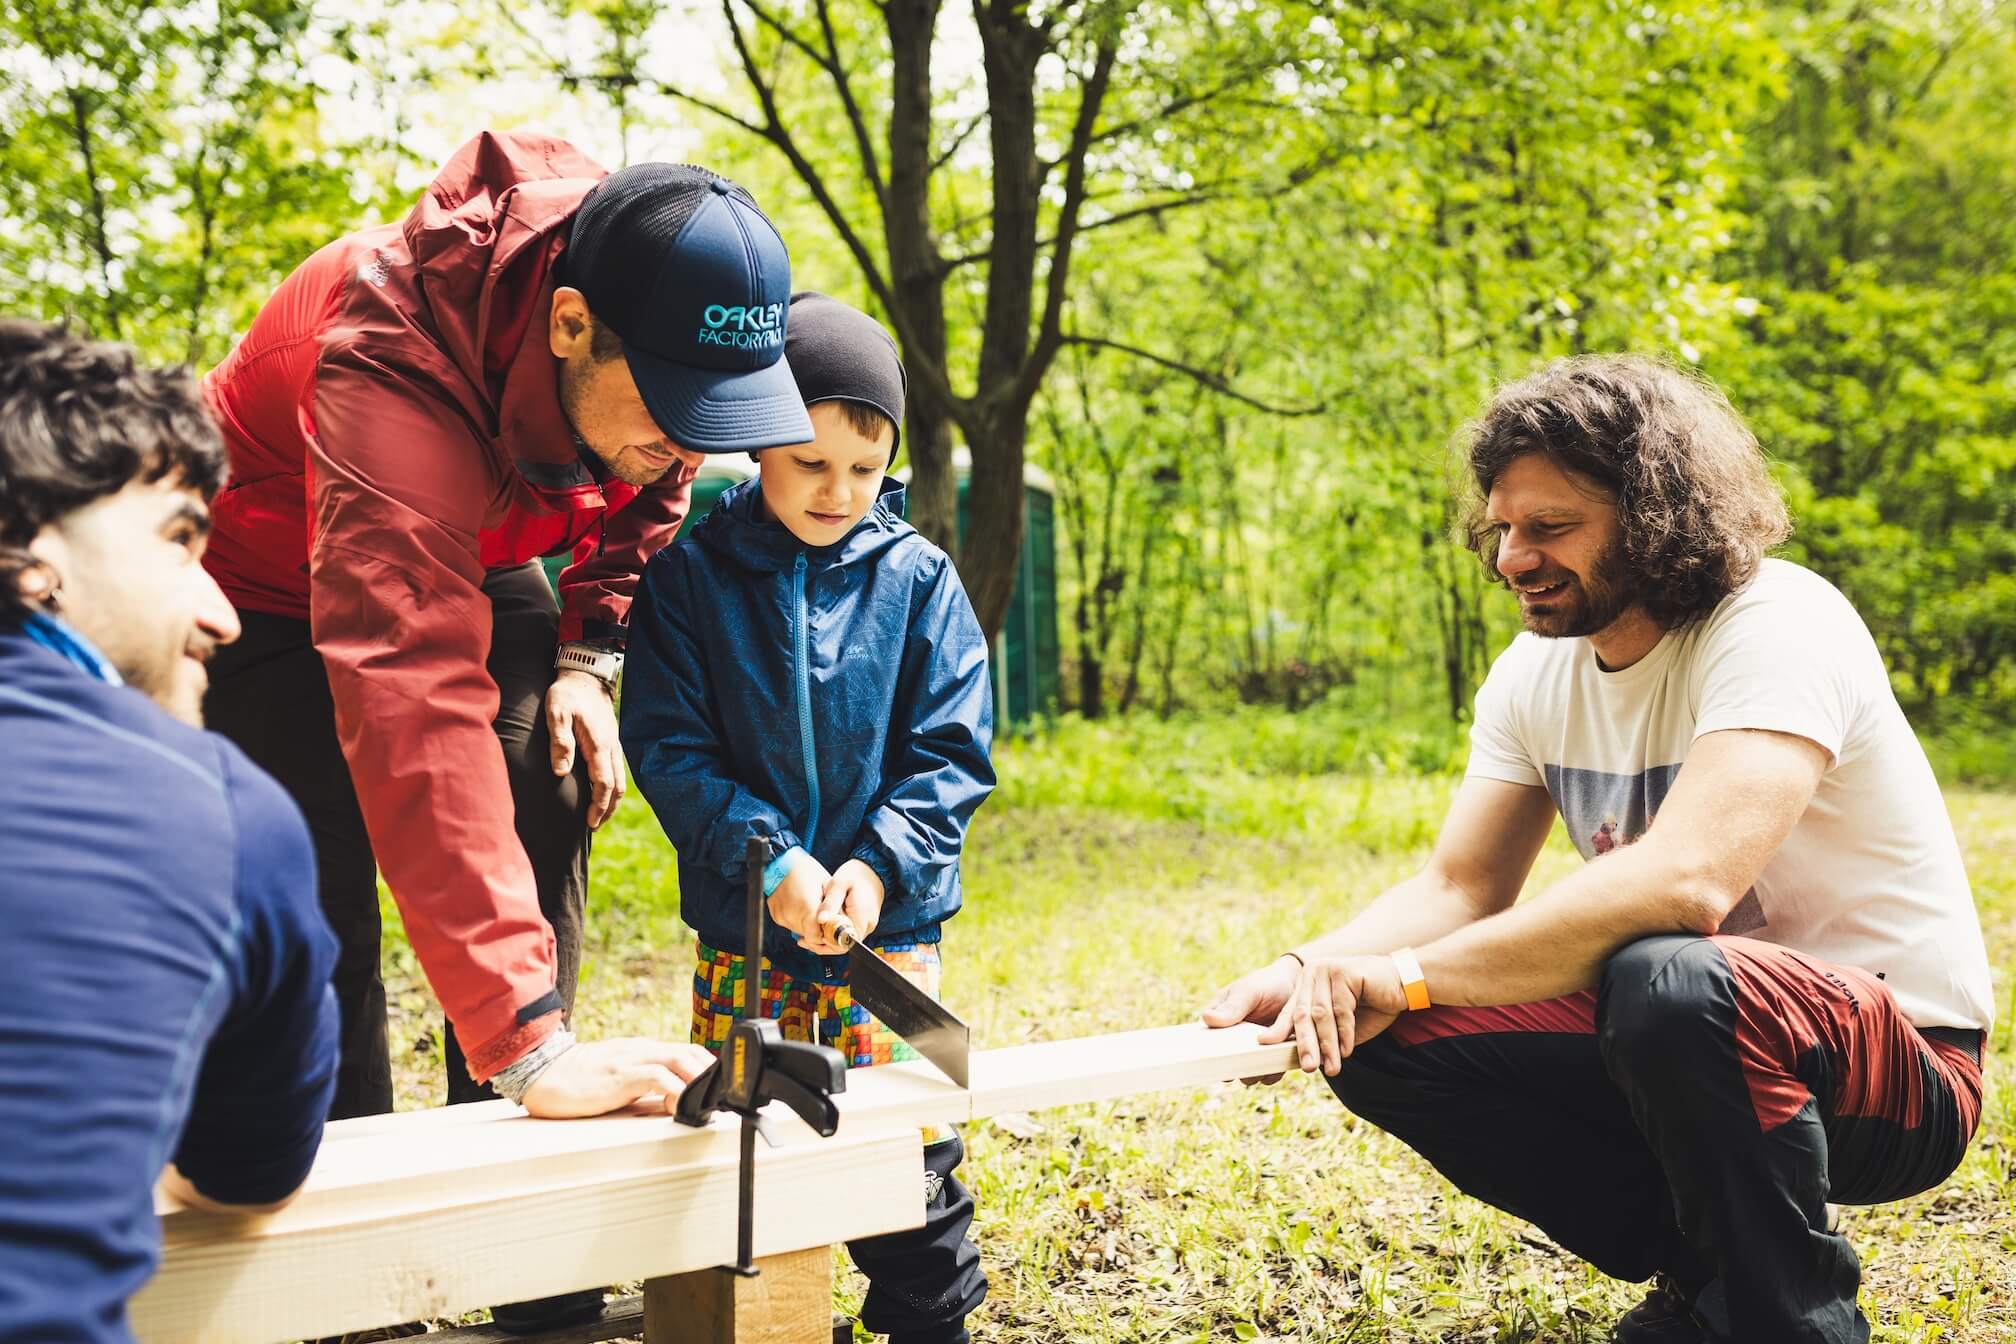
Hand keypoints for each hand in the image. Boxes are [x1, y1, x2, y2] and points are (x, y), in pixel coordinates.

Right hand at [519, 1037, 717, 1117]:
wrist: (542, 1074)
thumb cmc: (578, 1081)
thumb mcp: (619, 1078)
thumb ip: (642, 1084)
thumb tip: (670, 1102)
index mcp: (642, 1050)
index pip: (686, 1051)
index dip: (707, 1068)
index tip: (718, 1088)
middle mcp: (641, 1050)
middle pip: (690, 1052)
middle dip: (711, 1073)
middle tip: (720, 1097)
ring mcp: (630, 1060)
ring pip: (680, 1059)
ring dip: (699, 1080)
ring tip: (706, 1102)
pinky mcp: (619, 1075)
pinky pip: (657, 1077)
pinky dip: (675, 1091)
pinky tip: (678, 1107)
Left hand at [546, 669, 624, 828]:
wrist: (586, 676)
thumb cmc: (568, 694)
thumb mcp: (557, 713)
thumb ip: (560, 741)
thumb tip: (561, 771)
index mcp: (598, 744)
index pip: (604, 783)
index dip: (598, 806)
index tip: (590, 823)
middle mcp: (611, 748)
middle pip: (617, 787)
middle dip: (607, 809)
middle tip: (594, 826)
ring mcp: (614, 745)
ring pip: (620, 780)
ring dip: (611, 801)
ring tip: (598, 816)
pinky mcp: (611, 742)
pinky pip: (617, 771)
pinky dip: (612, 788)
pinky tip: (601, 793)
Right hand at [766, 852, 833, 945]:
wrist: (782, 862)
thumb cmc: (806, 870)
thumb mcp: (827, 886)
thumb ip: (834, 908)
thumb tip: (841, 923)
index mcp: (807, 908)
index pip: (815, 937)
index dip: (823, 935)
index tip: (828, 928)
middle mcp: (792, 915)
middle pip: (808, 935)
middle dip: (816, 928)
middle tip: (821, 914)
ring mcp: (782, 916)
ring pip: (799, 930)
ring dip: (806, 923)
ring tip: (809, 906)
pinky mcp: (776, 915)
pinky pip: (790, 923)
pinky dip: (796, 918)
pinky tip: (799, 905)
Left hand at [808, 859, 884, 954]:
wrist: (874, 870)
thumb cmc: (856, 875)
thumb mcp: (839, 884)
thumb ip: (830, 903)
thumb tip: (821, 920)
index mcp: (862, 917)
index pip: (844, 943)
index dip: (826, 943)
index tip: (811, 937)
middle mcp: (867, 925)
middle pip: (843, 946)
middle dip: (823, 944)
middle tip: (804, 938)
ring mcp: (867, 926)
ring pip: (845, 942)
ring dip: (828, 939)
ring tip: (810, 932)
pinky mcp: (864, 924)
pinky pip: (848, 934)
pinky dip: (835, 933)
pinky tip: (823, 926)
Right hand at [1201, 955, 1304, 1083]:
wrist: (1295, 985)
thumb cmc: (1265, 984)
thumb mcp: (1247, 991)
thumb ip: (1231, 1007)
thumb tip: (1206, 1018)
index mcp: (1218, 1024)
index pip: (1207, 1046)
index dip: (1210, 1058)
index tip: (1216, 1064)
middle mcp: (1233, 1042)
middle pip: (1228, 1066)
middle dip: (1237, 1069)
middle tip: (1247, 1067)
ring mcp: (1253, 1052)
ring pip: (1249, 1074)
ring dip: (1257, 1073)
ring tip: (1266, 1064)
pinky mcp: (1272, 1057)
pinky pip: (1270, 1073)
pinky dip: (1275, 1071)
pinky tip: (1280, 1063)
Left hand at [1267, 955, 1409, 1076]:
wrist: (1403, 984)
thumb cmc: (1371, 1006)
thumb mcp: (1342, 1025)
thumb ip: (1324, 1036)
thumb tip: (1303, 1060)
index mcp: (1307, 983)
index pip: (1290, 1011)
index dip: (1279, 1031)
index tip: (1265, 1048)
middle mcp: (1313, 973)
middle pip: (1303, 1014)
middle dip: (1305, 1044)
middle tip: (1307, 1068)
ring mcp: (1328, 969)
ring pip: (1322, 1014)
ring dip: (1327, 1045)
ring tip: (1331, 1068)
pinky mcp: (1344, 972)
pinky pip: (1342, 1009)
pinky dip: (1345, 1033)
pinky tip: (1347, 1051)